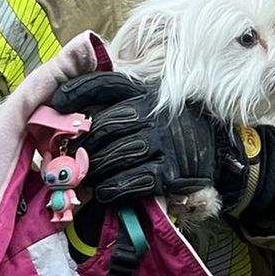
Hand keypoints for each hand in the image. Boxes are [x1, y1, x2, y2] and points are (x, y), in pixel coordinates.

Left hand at [49, 72, 245, 205]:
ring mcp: (164, 142)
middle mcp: (154, 113)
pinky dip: (113, 188)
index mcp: (145, 92)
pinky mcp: (172, 171)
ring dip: (92, 171)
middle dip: (80, 146)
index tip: (55, 102)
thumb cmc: (173, 127)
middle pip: (103, 126)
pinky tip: (105, 191)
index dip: (77, 90)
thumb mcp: (152, 102)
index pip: (105, 84)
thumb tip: (71, 106)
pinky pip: (132, 181)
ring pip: (113, 155)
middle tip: (66, 160)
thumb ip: (119, 100)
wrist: (219, 150)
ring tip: (83, 179)